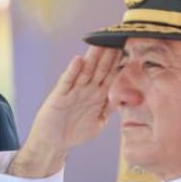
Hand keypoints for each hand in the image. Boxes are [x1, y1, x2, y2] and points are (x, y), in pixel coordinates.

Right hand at [11, 48, 120, 179]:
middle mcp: (86, 90)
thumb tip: (123, 99)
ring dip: (92, 58)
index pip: (110, 75)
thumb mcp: (98, 122)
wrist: (53, 143)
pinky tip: (78, 61)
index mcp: (98, 95)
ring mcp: (73, 91)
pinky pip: (67, 82)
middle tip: (116, 38)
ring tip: (99, 43)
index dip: (118, 63)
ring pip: (85, 71)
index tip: (127, 48)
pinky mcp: (60, 96)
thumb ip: (109, 109)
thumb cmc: (75, 132)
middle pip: (99, 69)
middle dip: (108, 55)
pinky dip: (72, 72)